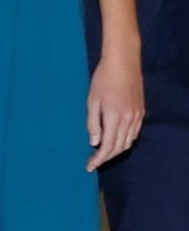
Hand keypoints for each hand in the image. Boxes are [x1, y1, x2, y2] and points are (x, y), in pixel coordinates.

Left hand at [87, 49, 144, 170]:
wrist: (123, 63)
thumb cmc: (102, 80)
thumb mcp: (92, 101)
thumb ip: (93, 124)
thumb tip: (95, 143)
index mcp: (114, 117)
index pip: (107, 146)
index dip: (98, 159)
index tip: (89, 167)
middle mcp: (129, 120)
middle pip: (119, 147)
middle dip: (106, 158)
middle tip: (94, 163)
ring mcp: (137, 116)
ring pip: (128, 142)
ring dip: (116, 151)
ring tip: (103, 155)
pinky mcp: (141, 112)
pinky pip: (134, 133)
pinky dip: (125, 141)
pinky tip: (116, 142)